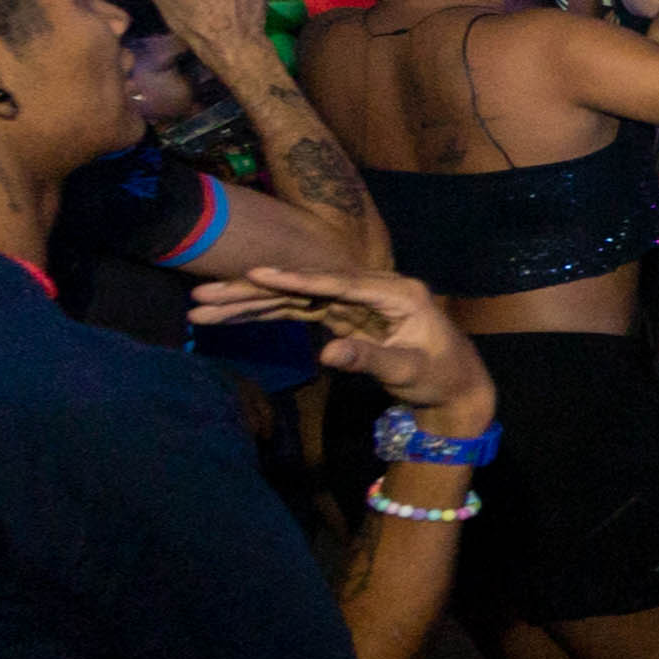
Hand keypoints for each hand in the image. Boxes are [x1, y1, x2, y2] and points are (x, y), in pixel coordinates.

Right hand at [192, 264, 491, 431]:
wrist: (457, 387)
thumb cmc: (441, 378)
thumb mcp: (409, 372)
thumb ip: (370, 360)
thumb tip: (327, 353)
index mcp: (396, 292)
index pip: (337, 282)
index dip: (295, 277)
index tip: (255, 271)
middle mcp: (374, 288)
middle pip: (305, 286)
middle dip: (253, 290)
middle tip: (202, 295)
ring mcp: (356, 300)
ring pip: (295, 298)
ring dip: (250, 302)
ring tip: (202, 306)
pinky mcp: (345, 315)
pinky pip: (300, 311)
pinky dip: (267, 314)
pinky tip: (232, 314)